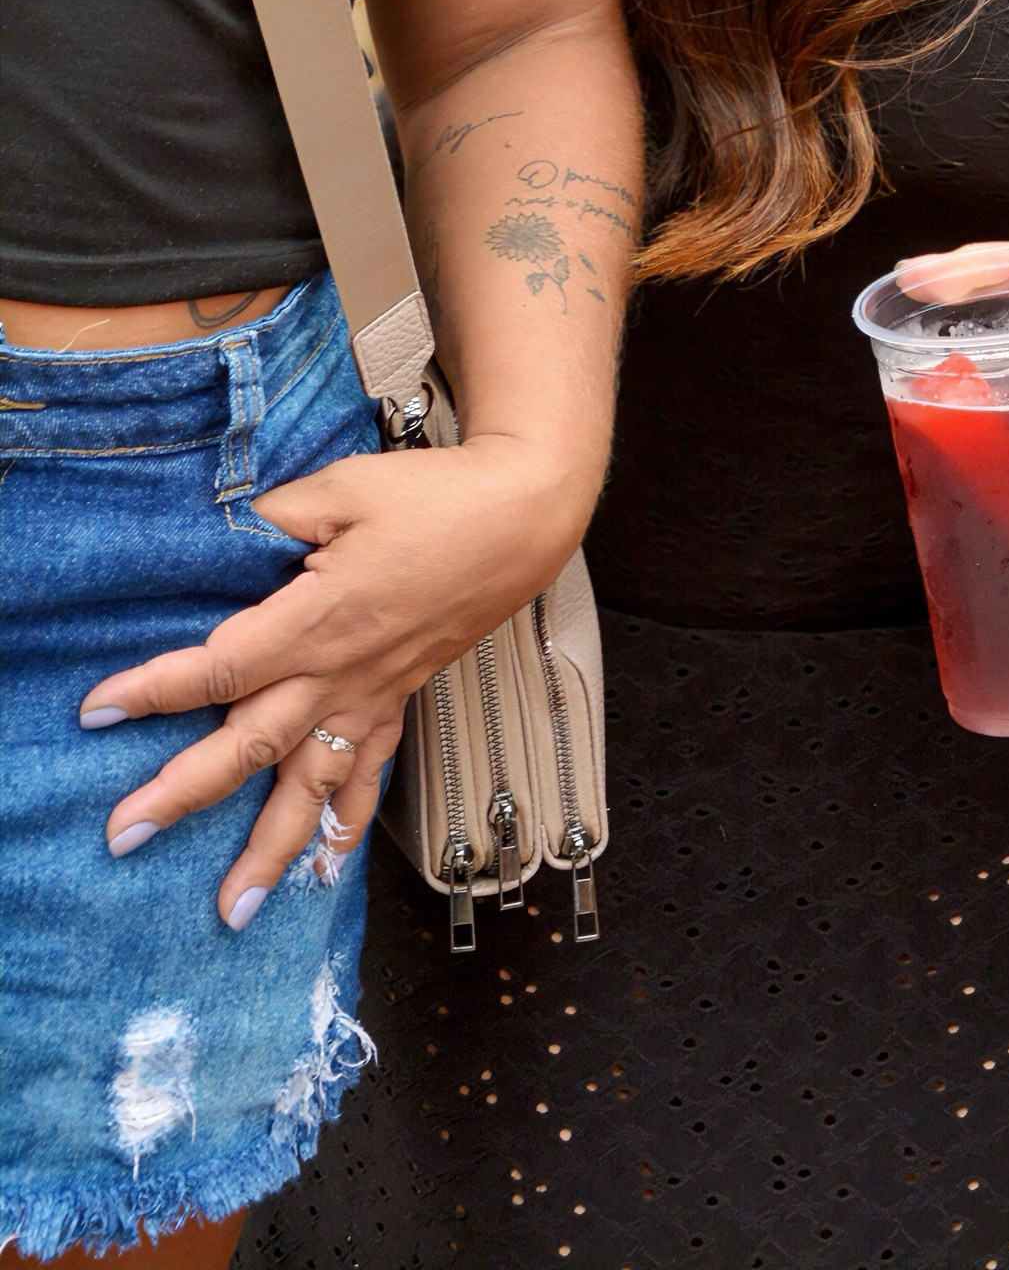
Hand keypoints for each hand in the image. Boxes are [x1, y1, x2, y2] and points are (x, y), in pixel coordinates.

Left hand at [80, 433, 589, 927]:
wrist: (522, 519)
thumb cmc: (438, 498)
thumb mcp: (344, 487)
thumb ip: (274, 516)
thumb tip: (221, 535)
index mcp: (320, 618)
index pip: (220, 668)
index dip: (154, 689)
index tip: (100, 709)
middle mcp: (342, 672)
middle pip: (251, 746)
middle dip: (184, 793)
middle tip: (126, 834)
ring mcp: (373, 694)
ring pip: (312, 786)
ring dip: (269, 850)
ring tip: (232, 907)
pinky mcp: (400, 698)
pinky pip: (370, 776)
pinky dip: (346, 825)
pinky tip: (325, 866)